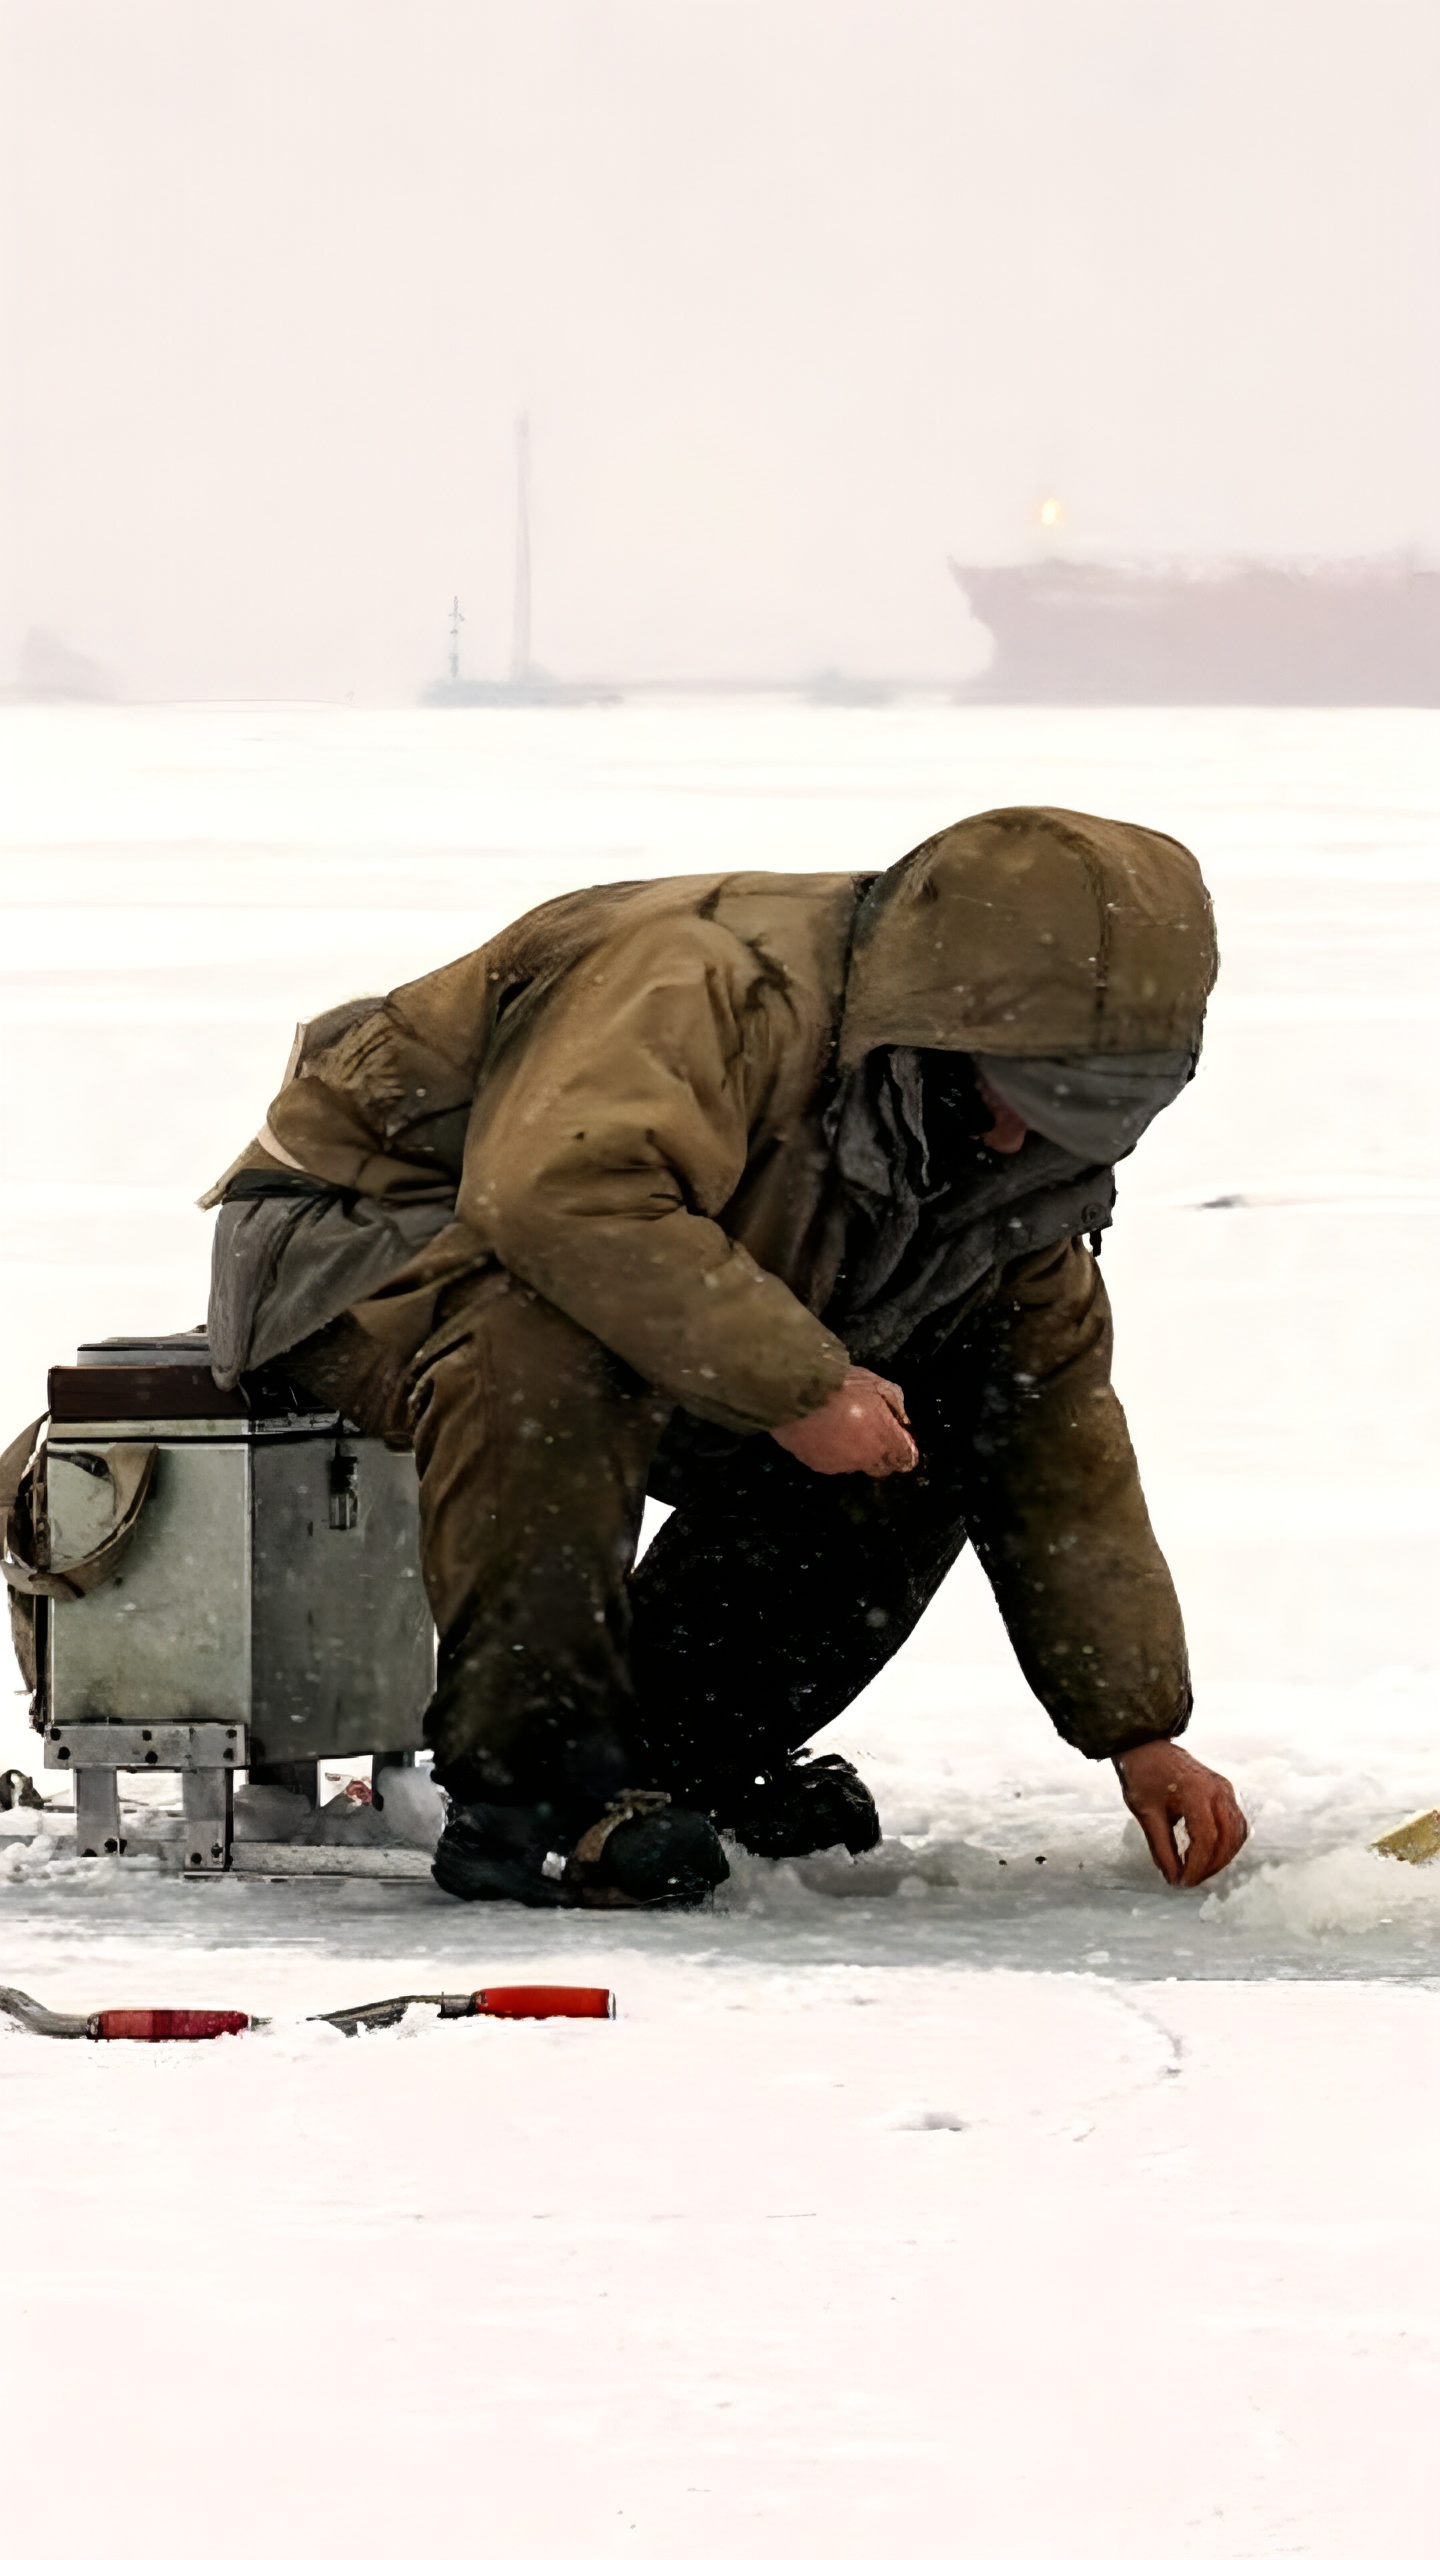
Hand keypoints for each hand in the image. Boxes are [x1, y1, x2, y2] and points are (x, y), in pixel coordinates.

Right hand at [771, 1368, 918, 1477]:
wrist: (794, 1392)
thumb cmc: (839, 1384)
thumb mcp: (876, 1383)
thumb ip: (896, 1405)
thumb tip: (902, 1422)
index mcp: (884, 1439)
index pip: (907, 1460)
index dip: (905, 1448)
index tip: (900, 1437)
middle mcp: (865, 1459)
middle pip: (883, 1467)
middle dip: (882, 1453)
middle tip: (871, 1430)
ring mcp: (840, 1465)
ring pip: (856, 1464)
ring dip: (855, 1451)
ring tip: (841, 1427)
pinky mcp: (817, 1465)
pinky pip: (833, 1461)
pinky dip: (832, 1450)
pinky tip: (822, 1432)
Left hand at [1114, 1738, 1247, 1886]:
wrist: (1146, 1746)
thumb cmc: (1143, 1776)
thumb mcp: (1146, 1814)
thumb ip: (1162, 1848)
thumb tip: (1173, 1878)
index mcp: (1196, 1791)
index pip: (1206, 1839)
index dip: (1197, 1866)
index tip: (1182, 1882)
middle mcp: (1217, 1789)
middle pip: (1227, 1839)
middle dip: (1211, 1866)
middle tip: (1189, 1880)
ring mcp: (1224, 1788)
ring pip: (1236, 1833)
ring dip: (1221, 1857)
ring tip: (1197, 1870)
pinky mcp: (1225, 1790)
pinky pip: (1235, 1823)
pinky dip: (1226, 1843)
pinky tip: (1207, 1854)